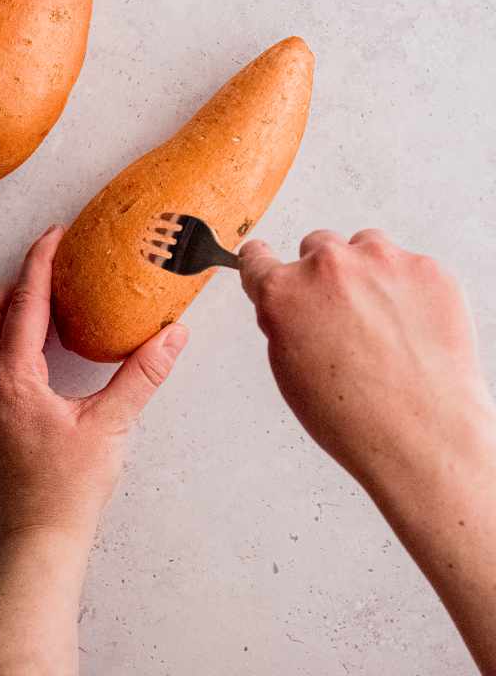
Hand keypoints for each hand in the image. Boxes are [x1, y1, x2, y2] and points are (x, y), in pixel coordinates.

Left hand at [0, 224, 188, 546]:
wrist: (39, 541)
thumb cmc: (72, 488)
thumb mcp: (113, 425)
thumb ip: (142, 373)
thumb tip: (172, 334)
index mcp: (15, 376)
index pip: (25, 300)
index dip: (40, 261)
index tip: (55, 235)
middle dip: (11, 286)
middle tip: (45, 283)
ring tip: (17, 317)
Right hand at [239, 228, 494, 493]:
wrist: (425, 436)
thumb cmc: (357, 418)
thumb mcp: (289, 373)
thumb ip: (282, 322)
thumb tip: (290, 304)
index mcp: (284, 292)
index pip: (256, 258)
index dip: (261, 264)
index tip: (265, 260)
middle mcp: (328, 266)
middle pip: (317, 246)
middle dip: (325, 275)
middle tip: (344, 316)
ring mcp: (382, 262)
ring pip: (366, 247)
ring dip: (367, 273)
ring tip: (382, 323)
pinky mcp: (425, 269)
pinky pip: (410, 266)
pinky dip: (409, 289)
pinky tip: (412, 328)